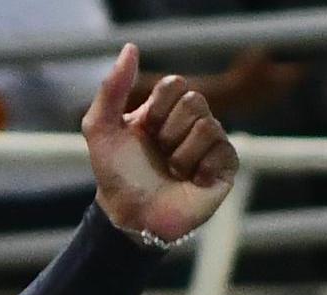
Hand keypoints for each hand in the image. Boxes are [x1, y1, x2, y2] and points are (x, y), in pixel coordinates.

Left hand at [84, 44, 237, 244]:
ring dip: (181, 154)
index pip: (176, 84)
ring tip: (172, 171)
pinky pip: (222, 150)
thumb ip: (112, 88)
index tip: (144, 130)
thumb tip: (131, 47)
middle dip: (169, 132)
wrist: (131, 216)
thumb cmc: (117, 174)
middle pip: (194, 101)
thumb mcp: (101, 127)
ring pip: (208, 125)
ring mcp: (211, 144)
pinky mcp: (225, 167)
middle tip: (159, 154)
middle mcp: (191, 122)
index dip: (158, 107)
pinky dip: (200, 168)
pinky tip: (191, 181)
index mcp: (165, 109)